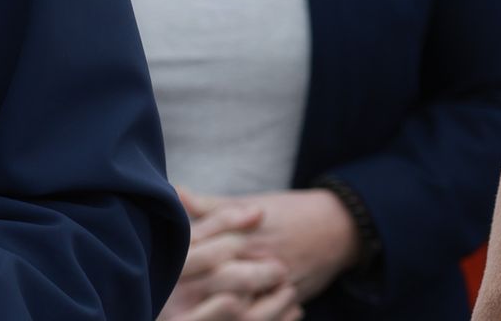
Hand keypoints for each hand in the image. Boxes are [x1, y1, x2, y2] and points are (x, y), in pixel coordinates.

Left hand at [158, 187, 300, 320]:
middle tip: (169, 301)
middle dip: (194, 290)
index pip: (204, 249)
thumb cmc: (290, 212)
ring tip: (197, 312)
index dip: (181, 261)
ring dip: (219, 309)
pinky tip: (228, 318)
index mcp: (245, 232)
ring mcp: (275, 279)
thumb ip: (212, 205)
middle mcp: (260, 256)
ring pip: (240, 302)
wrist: (339, 227)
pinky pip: (265, 313)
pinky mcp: (289, 295)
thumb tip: (175, 193)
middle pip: (218, 280)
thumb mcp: (252, 201)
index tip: (162, 271)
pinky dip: (244, 317)